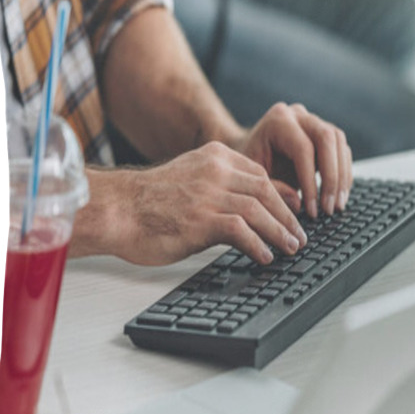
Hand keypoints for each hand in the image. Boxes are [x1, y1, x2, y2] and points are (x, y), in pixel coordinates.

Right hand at [99, 142, 308, 265]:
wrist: (115, 209)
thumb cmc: (149, 201)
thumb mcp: (191, 179)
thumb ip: (221, 184)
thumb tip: (253, 203)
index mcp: (214, 157)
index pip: (261, 174)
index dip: (282, 196)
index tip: (295, 213)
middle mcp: (215, 171)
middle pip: (265, 192)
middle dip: (287, 217)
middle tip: (299, 236)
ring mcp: (208, 194)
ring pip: (259, 210)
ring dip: (279, 232)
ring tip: (290, 248)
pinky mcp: (201, 219)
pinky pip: (241, 231)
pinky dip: (258, 245)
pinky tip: (264, 256)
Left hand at [233, 103, 352, 218]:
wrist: (249, 154)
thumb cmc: (247, 168)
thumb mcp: (252, 181)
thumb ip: (273, 191)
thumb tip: (298, 205)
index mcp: (277, 121)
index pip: (303, 148)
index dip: (310, 181)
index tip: (311, 209)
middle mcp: (298, 115)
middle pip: (327, 139)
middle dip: (332, 178)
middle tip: (330, 208)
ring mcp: (313, 122)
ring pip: (339, 143)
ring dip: (342, 177)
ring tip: (337, 206)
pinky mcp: (324, 134)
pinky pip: (342, 151)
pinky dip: (344, 174)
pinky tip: (338, 197)